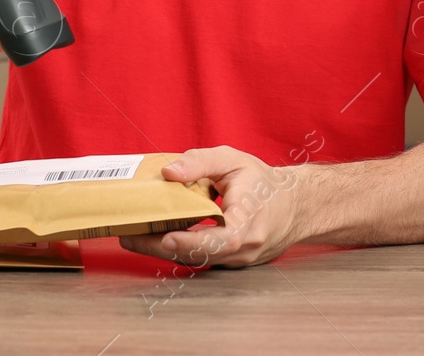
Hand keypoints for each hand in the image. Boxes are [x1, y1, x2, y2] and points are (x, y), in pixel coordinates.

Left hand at [120, 146, 306, 267]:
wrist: (294, 206)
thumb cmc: (262, 182)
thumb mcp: (233, 160)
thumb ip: (200, 162)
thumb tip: (168, 172)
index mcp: (250, 220)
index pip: (225, 239)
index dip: (195, 242)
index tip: (168, 238)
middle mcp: (245, 248)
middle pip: (200, 254)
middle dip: (161, 247)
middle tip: (129, 236)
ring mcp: (238, 260)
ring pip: (197, 260)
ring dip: (164, 250)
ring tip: (133, 235)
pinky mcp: (229, 263)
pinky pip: (200, 259)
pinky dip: (177, 250)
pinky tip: (155, 237)